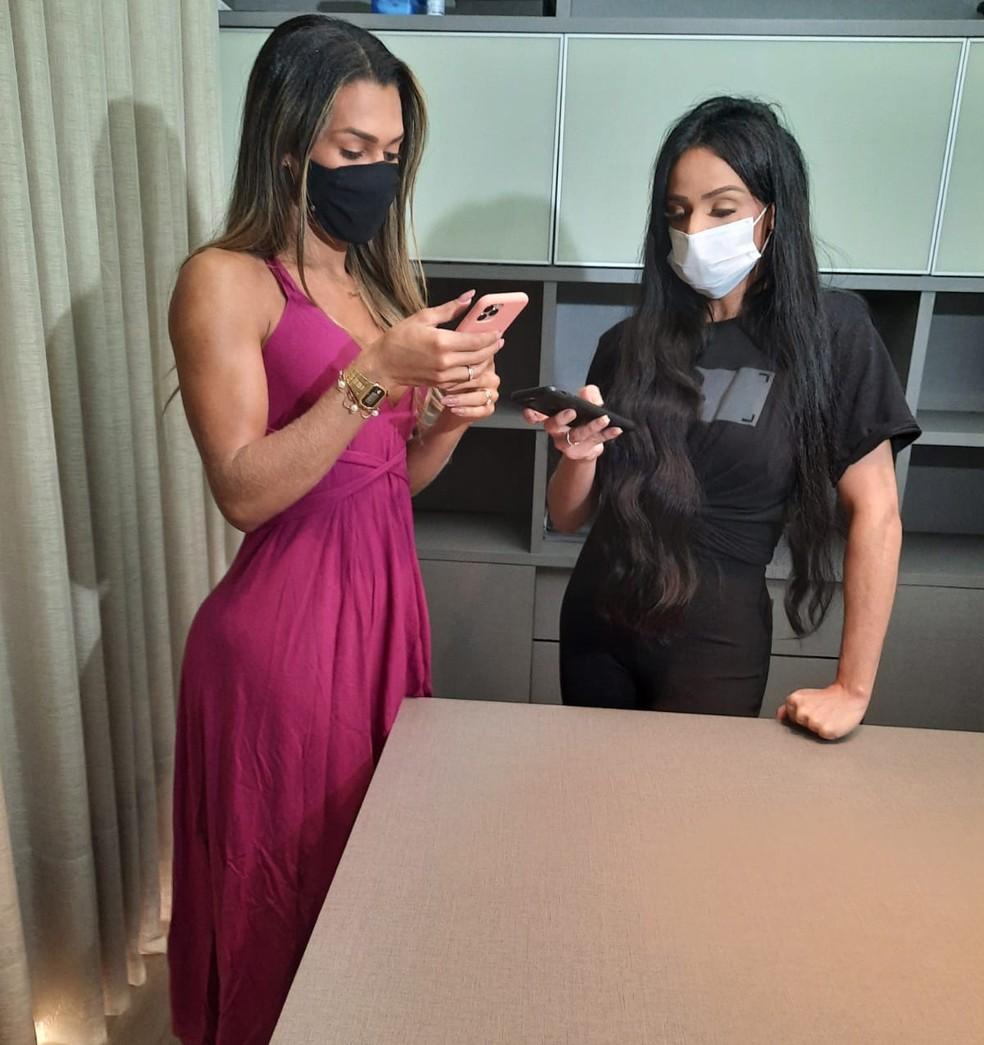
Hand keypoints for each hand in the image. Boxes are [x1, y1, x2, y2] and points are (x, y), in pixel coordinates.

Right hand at [360, 290, 502, 398]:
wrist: (383, 365)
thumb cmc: (399, 339)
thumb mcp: (422, 317)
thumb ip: (449, 309)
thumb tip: (469, 297)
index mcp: (442, 342)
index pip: (477, 341)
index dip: (491, 336)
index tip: (498, 331)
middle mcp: (446, 361)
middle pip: (480, 357)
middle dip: (492, 348)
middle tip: (498, 340)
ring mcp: (444, 375)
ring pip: (474, 371)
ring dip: (485, 361)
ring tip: (489, 351)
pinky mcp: (441, 384)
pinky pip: (464, 380)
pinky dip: (472, 371)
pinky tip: (474, 363)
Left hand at [439, 358, 500, 424]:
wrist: (453, 406)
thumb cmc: (452, 386)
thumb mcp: (452, 374)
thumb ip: (453, 369)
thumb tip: (444, 368)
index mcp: (485, 365)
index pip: (476, 365)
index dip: (460, 369)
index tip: (444, 372)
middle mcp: (492, 378)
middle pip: (479, 380)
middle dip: (459, 384)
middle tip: (443, 387)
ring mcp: (493, 394)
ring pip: (480, 397)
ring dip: (461, 399)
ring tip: (446, 400)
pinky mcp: (489, 409)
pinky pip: (480, 410)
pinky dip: (466, 411)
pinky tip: (454, 410)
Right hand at [522, 385, 622, 460]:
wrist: (588, 448)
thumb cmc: (583, 422)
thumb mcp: (586, 404)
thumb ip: (587, 394)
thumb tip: (587, 393)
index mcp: (552, 419)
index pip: (535, 416)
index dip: (530, 414)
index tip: (528, 409)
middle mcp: (557, 433)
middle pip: (553, 426)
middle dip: (560, 418)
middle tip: (571, 411)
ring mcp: (568, 444)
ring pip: (577, 435)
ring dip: (592, 426)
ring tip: (604, 418)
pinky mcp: (582, 452)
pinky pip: (595, 442)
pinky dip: (607, 434)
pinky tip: (616, 428)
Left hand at [777, 682, 868, 739]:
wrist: (850, 695)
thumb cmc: (828, 697)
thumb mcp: (805, 696)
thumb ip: (788, 707)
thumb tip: (779, 716)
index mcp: (794, 701)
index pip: (789, 717)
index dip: (801, 715)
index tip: (811, 709)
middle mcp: (801, 712)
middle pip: (799, 725)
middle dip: (808, 721)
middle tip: (820, 712)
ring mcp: (813, 722)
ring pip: (810, 732)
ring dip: (818, 727)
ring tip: (827, 716)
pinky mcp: (825, 731)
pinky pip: (822, 736)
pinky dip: (828, 732)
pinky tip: (832, 722)